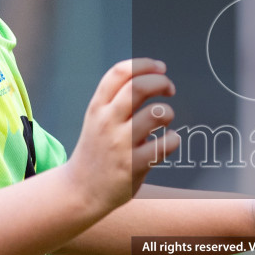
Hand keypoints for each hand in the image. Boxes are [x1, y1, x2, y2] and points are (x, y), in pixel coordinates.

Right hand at [65, 58, 179, 212]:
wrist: (81, 190)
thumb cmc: (97, 149)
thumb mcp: (98, 118)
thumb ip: (118, 98)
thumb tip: (152, 75)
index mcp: (97, 107)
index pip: (119, 73)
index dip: (144, 64)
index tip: (160, 67)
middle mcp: (107, 122)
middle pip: (138, 87)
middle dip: (161, 82)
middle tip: (169, 88)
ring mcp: (120, 145)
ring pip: (156, 114)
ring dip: (167, 112)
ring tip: (165, 120)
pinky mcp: (133, 166)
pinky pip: (165, 145)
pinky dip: (173, 139)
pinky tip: (167, 142)